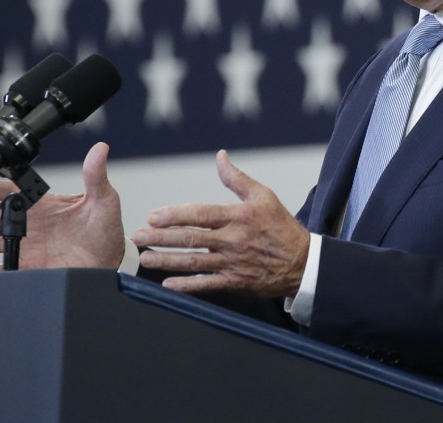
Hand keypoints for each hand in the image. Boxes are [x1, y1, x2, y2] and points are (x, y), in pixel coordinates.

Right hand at [0, 142, 125, 269]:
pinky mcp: (31, 265)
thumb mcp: (103, 199)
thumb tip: (100, 149)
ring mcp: (29, 245)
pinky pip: (7, 266)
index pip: (13, 191)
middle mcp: (32, 223)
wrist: (110, 261)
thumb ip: (96, 175)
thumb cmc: (106, 228)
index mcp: (45, 204)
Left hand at [133, 150, 308, 297]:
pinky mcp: (235, 282)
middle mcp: (233, 239)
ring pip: (194, 261)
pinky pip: (207, 284)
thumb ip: (237, 178)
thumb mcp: (263, 196)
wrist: (304, 263)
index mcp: (238, 216)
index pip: (200, 214)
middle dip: (161, 237)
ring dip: (166, 260)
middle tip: (138, 236)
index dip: (174, 215)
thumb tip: (220, 156)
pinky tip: (167, 284)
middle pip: (191, 238)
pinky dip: (186, 286)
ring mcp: (233, 262)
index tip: (153, 215)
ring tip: (145, 258)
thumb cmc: (282, 227)